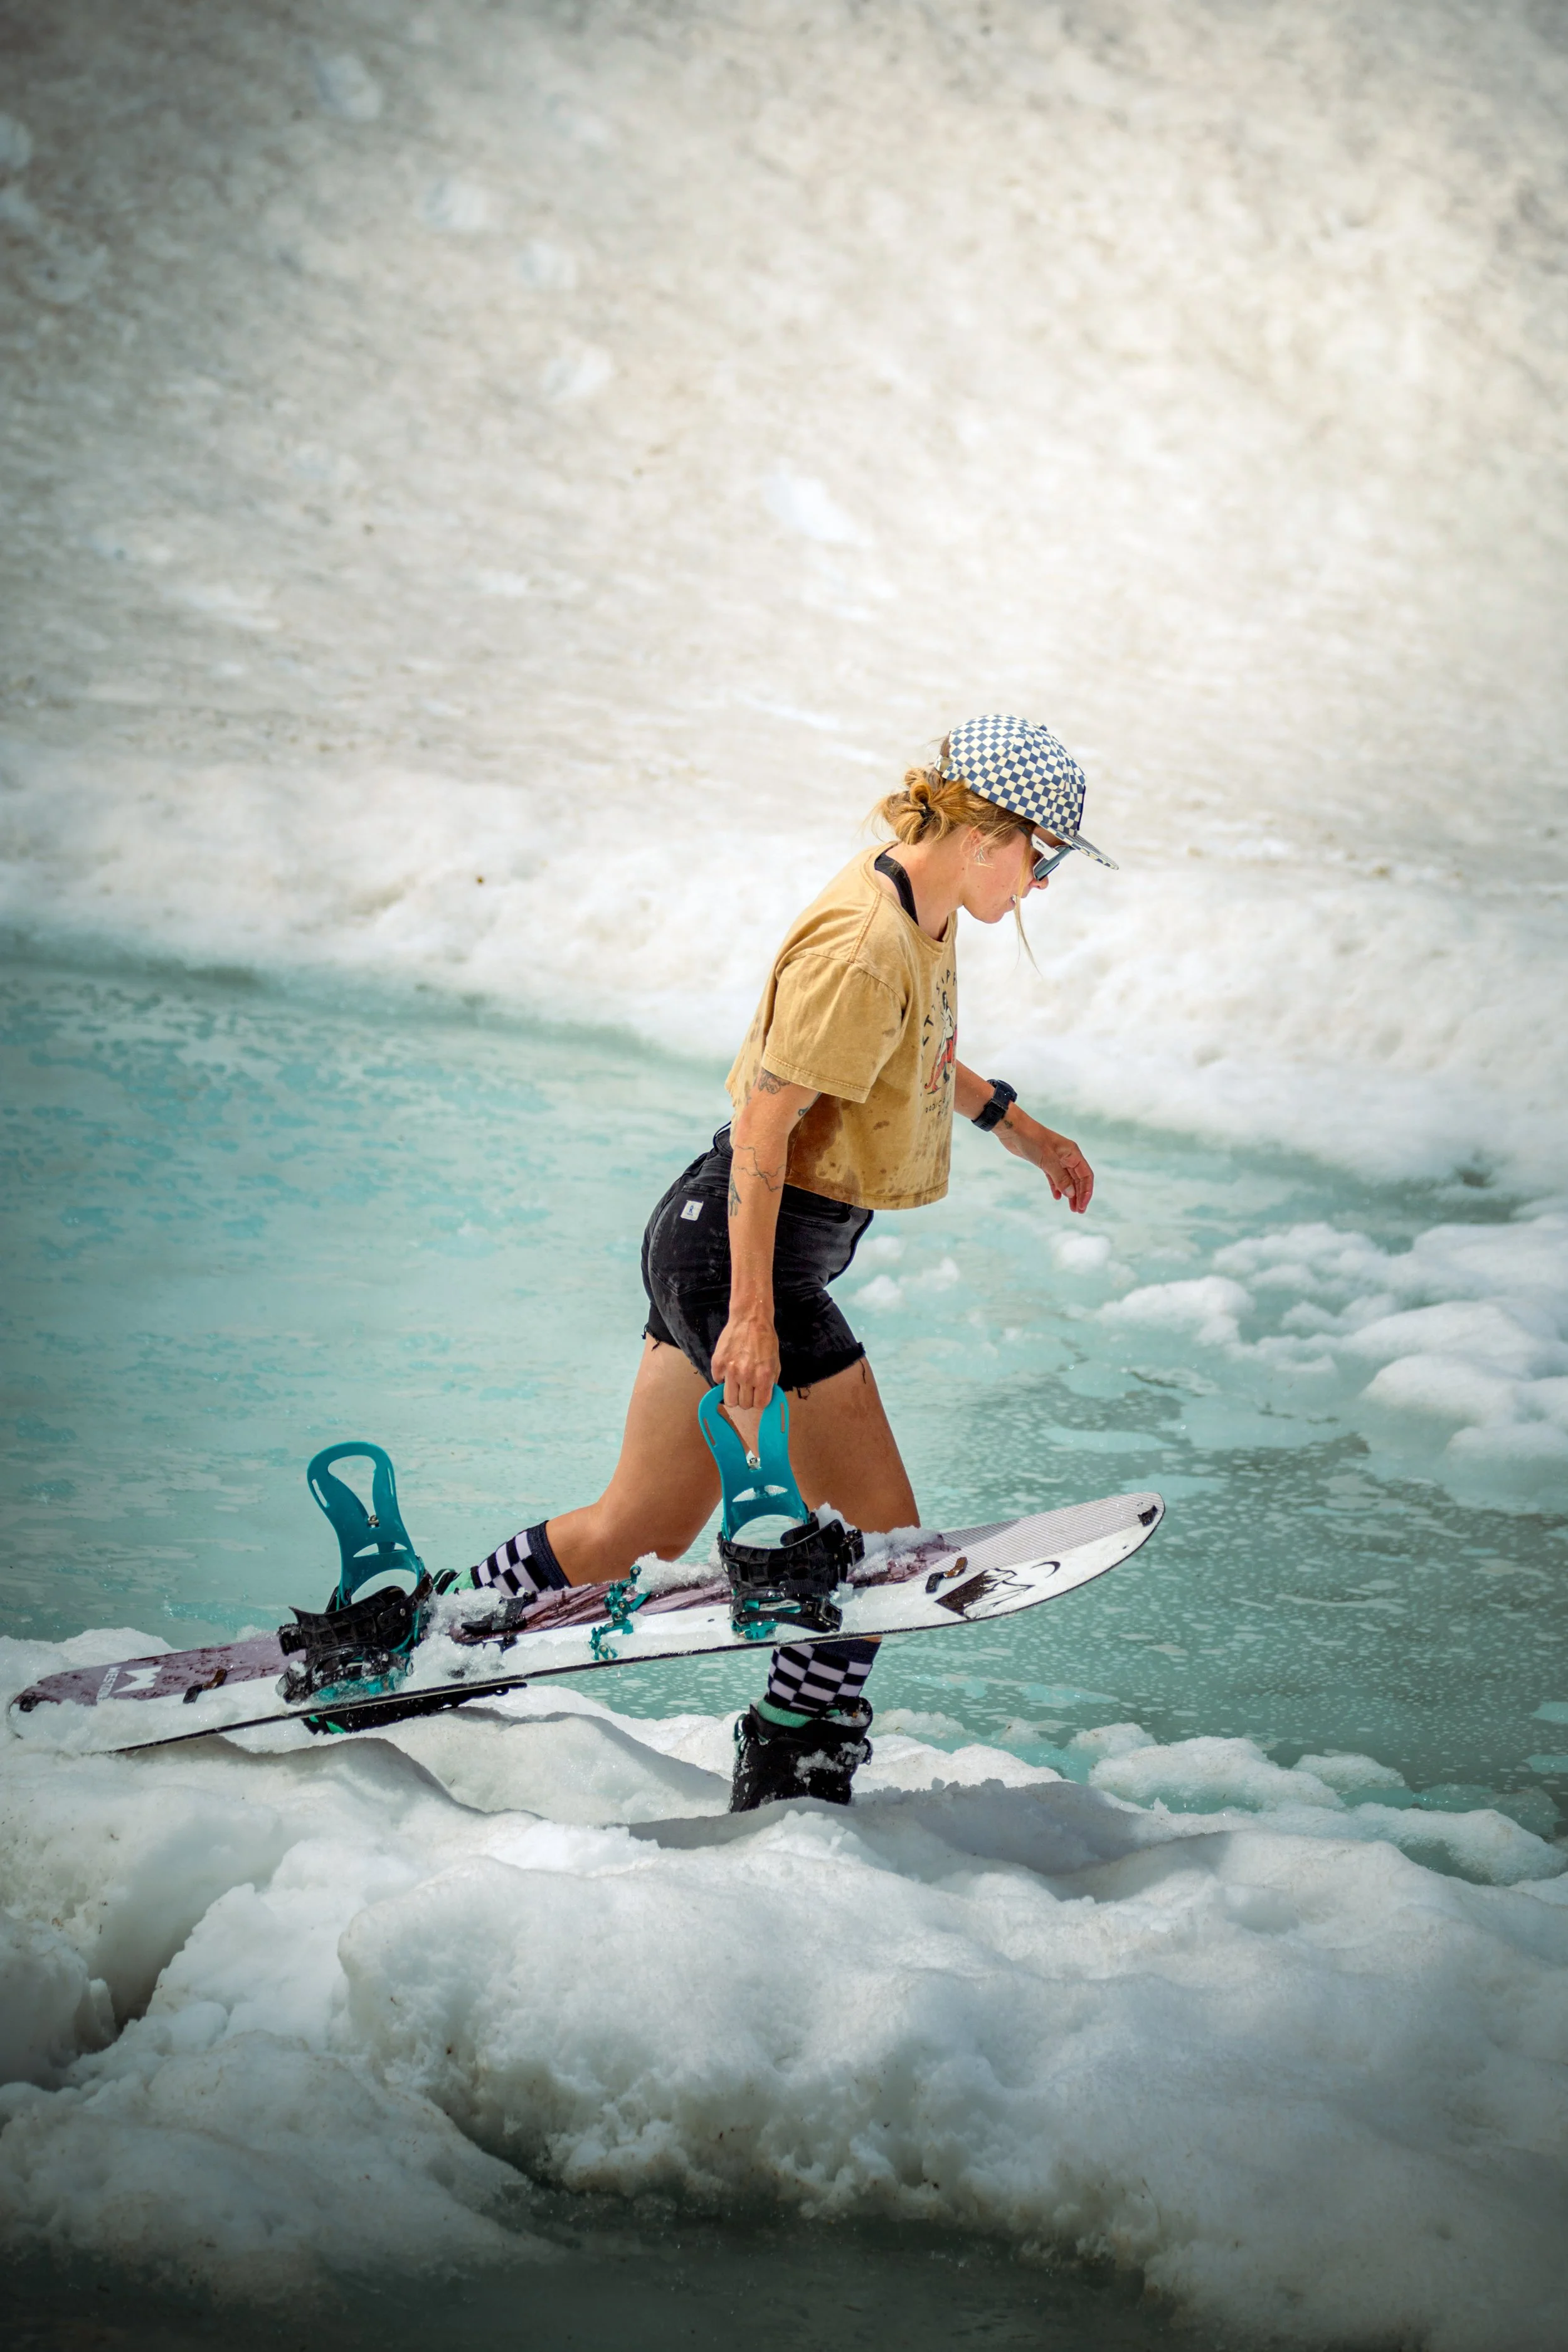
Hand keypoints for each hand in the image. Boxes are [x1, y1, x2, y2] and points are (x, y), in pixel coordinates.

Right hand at [711, 1307, 780, 1444]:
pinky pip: (718, 1382)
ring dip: (733, 1394)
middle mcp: (746, 1376)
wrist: (750, 1319)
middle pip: (743, 1405)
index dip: (759, 1401)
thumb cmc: (765, 1340)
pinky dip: (723, 1378)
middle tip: (746, 1388)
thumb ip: (771, 1382)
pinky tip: (729, 1367)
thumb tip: (764, 1397)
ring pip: (729, 1400)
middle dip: (746, 1399)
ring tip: (736, 1384)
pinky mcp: (718, 1363)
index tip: (757, 1396)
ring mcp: (730, 1370)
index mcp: (764, 1376)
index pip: (760, 1404)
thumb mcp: (775, 1362)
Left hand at [998, 1109, 1094, 1212]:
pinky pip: (1054, 1177)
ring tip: (1071, 1208)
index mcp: (1073, 1153)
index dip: (1086, 1191)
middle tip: (1078, 1211)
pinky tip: (1056, 1197)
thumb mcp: (1048, 1160)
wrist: (1013, 1129)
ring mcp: (1056, 1159)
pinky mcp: (1045, 1162)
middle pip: (1078, 1179)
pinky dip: (1056, 1187)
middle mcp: (1067, 1156)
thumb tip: (1071, 1194)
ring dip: (1069, 1193)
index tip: (1082, 1206)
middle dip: (1079, 1195)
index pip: (1086, 1175)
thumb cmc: (1032, 1140)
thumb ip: (1060, 1178)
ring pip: (1067, 1179)